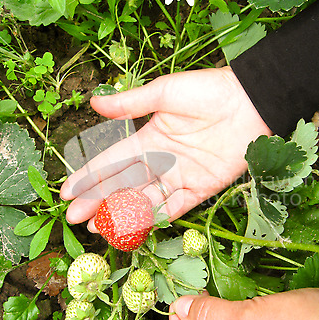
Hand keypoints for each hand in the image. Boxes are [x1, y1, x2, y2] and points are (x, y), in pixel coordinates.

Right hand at [60, 67, 270, 227]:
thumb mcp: (165, 92)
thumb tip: (93, 104)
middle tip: (76, 218)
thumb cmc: (208, 91)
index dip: (89, 176)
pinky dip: (157, 217)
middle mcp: (161, 161)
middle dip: (99, 202)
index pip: (112, 162)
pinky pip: (177, 207)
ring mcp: (181, 177)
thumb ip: (130, 104)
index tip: (67, 192)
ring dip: (123, 214)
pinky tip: (136, 227)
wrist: (251, 102)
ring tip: (99, 228)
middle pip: (124, 186)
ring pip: (146, 201)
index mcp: (149, 138)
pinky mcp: (202, 188)